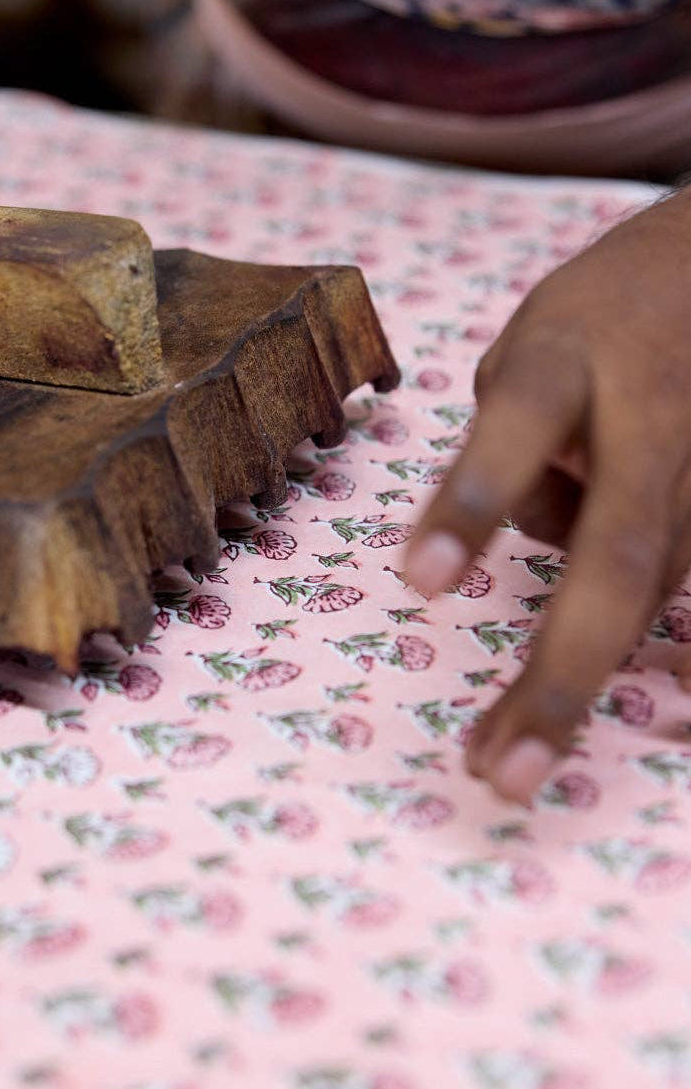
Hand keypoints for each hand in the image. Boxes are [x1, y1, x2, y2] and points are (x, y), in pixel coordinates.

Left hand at [403, 188, 690, 803]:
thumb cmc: (600, 314)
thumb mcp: (528, 350)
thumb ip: (516, 449)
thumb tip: (533, 544)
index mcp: (568, 358)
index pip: (514, 428)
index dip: (473, 504)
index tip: (423, 583)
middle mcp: (656, 410)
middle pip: (618, 549)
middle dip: (561, 671)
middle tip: (503, 773)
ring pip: (668, 582)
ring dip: (590, 680)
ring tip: (516, 760)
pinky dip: (677, 644)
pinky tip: (641, 708)